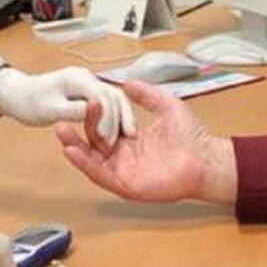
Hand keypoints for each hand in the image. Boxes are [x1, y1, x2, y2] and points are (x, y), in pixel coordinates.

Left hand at [0, 66, 135, 146]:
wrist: (17, 95)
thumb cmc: (28, 102)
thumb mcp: (50, 110)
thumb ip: (73, 110)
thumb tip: (96, 112)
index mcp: (78, 78)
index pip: (102, 96)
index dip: (108, 118)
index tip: (104, 139)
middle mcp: (87, 78)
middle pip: (113, 96)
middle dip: (116, 121)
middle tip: (111, 145)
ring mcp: (89, 84)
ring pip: (114, 100)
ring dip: (119, 119)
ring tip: (122, 139)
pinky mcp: (88, 93)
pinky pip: (107, 105)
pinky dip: (113, 118)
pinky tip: (115, 133)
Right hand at [56, 81, 236, 203]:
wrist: (205, 157)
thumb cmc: (190, 135)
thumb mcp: (166, 105)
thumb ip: (147, 94)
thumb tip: (128, 81)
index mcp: (131, 139)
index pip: (105, 127)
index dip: (94, 115)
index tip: (86, 100)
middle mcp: (124, 156)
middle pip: (93, 144)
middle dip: (77, 131)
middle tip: (62, 117)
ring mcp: (123, 171)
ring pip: (92, 160)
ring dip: (75, 147)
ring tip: (61, 131)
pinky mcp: (125, 185)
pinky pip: (101, 175)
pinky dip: (85, 164)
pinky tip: (72, 151)